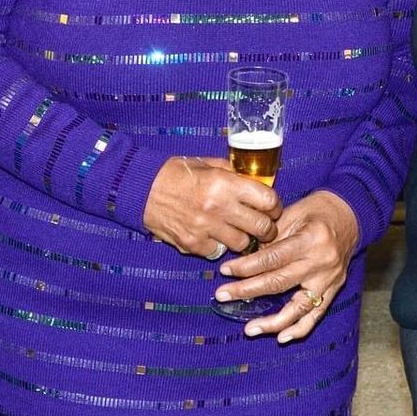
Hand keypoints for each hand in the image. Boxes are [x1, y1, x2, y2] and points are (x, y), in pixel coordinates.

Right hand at [143, 156, 281, 257]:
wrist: (141, 189)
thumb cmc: (176, 173)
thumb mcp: (208, 164)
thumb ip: (234, 174)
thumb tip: (258, 183)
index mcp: (225, 183)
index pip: (268, 200)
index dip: (275, 206)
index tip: (273, 208)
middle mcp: (218, 207)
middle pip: (261, 227)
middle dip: (267, 228)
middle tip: (264, 227)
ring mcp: (205, 228)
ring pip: (242, 244)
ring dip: (243, 239)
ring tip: (237, 231)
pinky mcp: (193, 244)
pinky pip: (218, 252)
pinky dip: (219, 246)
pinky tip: (214, 236)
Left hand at [214, 190, 358, 342]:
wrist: (350, 215)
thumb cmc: (317, 211)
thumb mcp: (291, 214)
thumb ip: (269, 238)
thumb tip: (244, 259)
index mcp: (310, 239)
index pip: (272, 258)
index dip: (246, 267)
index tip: (225, 271)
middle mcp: (321, 262)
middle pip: (280, 283)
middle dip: (248, 291)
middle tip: (223, 296)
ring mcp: (329, 279)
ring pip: (299, 307)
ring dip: (273, 322)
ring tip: (250, 329)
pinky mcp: (334, 289)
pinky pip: (316, 315)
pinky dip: (299, 329)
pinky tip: (281, 337)